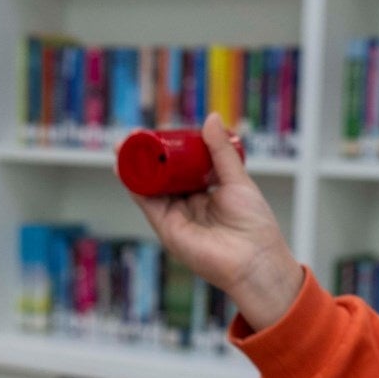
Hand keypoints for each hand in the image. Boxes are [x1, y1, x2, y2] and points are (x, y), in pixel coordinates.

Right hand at [129, 112, 303, 330]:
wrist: (254, 259)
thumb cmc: (254, 225)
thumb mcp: (236, 179)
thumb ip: (221, 151)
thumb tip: (210, 118)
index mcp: (204, 193)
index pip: (180, 168)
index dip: (167, 150)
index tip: (159, 132)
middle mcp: (186, 205)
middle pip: (160, 177)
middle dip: (145, 156)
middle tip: (135, 135)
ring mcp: (174, 217)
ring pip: (148, 188)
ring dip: (134, 167)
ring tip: (123, 145)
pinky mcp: (167, 228)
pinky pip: (146, 202)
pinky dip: (134, 184)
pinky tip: (124, 166)